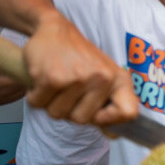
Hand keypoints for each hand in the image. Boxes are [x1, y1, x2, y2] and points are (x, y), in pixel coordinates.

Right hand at [23, 12, 138, 125]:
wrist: (54, 28)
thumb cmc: (80, 57)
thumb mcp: (105, 75)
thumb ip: (111, 104)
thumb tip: (115, 135)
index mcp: (118, 79)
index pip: (128, 112)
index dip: (111, 121)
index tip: (97, 115)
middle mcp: (101, 78)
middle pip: (81, 121)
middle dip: (69, 110)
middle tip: (68, 90)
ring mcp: (77, 78)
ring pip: (58, 114)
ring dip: (51, 102)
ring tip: (57, 81)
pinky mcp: (52, 77)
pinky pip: (39, 104)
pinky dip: (36, 95)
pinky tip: (44, 77)